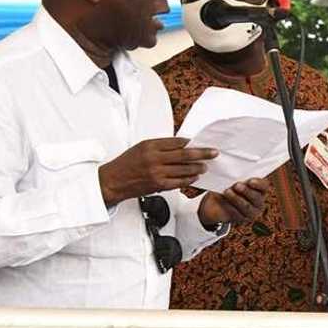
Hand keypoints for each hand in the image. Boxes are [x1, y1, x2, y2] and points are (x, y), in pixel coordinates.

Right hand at [99, 138, 217, 207]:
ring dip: (198, 168)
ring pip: (184, 169)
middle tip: (214, 153)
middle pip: (185, 155)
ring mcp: (157, 173)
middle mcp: (154, 159)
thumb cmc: (127, 163)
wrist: (113, 181)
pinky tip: (195, 177)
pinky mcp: (158, 185)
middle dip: (202, 154)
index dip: (191, 143)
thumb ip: (161, 146)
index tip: (200, 142)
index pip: (176, 142)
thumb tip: (182, 145)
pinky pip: (179, 182)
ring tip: (206, 166)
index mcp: (150, 146)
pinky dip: (189, 179)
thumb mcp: (142, 147)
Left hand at [198, 178, 269, 227]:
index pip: (264, 186)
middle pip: (256, 197)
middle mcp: (259, 202)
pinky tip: (224, 200)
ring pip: (246, 206)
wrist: (218, 203)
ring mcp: (252, 212)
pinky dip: (230, 206)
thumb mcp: (232, 180)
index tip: (250, 181)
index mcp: (260, 190)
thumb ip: (236, 174)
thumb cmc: (228, 187)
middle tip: (236, 185)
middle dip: (246, 191)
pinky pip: (237, 214)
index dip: (259, 184)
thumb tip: (230, 167)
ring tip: (227, 191)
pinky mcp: (242, 219)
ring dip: (236, 198)